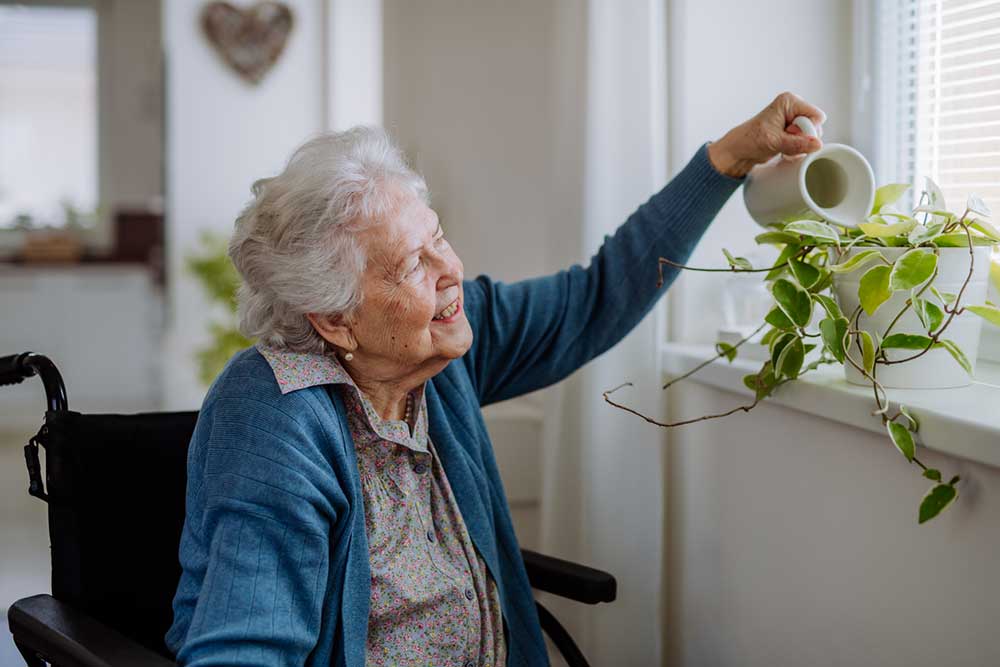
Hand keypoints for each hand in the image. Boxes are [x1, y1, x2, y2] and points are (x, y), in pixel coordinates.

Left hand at [707, 92, 826, 178]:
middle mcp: (793, 108)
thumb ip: (798, 143)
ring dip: (800, 146)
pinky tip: (784, 151)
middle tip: (785, 142)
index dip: (808, 130)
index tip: (791, 136)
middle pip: (815, 126)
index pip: (816, 116)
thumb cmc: (749, 140)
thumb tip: (817, 144)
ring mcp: (793, 120)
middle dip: (803, 139)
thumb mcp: (775, 142)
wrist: (738, 151)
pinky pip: (805, 142)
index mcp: (789, 101)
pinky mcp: (792, 131)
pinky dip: (797, 150)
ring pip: (811, 136)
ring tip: (782, 147)